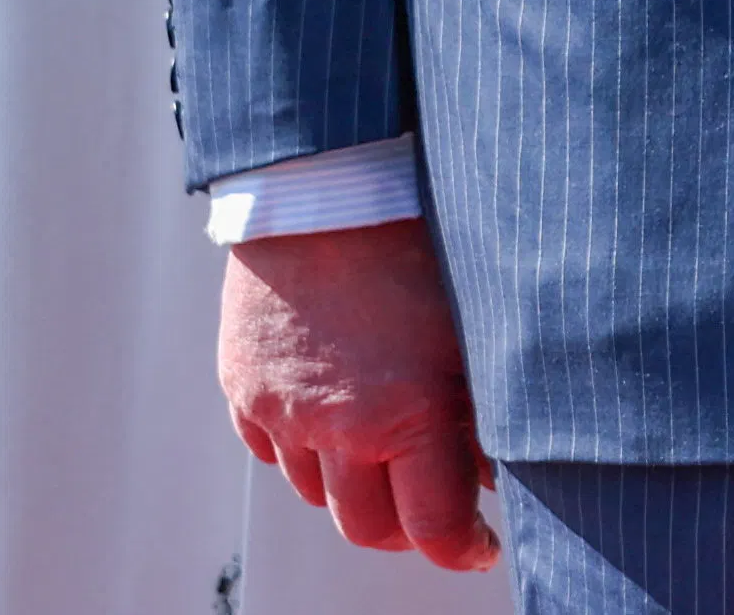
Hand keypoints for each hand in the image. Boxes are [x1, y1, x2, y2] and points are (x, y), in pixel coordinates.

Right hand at [220, 217, 500, 571]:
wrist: (325, 185)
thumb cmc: (418, 240)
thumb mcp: (473, 324)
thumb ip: (483, 408)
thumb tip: (491, 473)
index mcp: (404, 415)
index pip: (433, 528)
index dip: (464, 548)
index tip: (481, 546)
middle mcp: (334, 428)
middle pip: (367, 527)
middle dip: (408, 530)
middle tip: (437, 513)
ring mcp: (280, 412)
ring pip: (317, 491)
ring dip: (356, 486)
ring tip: (390, 454)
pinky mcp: (242, 389)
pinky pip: (272, 450)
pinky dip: (305, 450)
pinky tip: (336, 419)